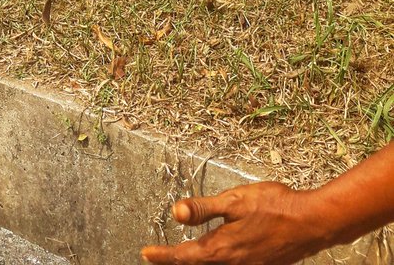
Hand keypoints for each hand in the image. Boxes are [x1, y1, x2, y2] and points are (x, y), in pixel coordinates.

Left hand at [140, 182, 329, 264]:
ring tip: (183, 256)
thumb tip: (175, 213)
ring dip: (198, 263)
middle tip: (159, 257)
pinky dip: (218, 262)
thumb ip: (204, 208)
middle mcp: (234, 263)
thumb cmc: (274, 207)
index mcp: (223, 248)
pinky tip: (219, 255)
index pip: (185, 256)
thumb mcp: (235, 201)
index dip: (163, 256)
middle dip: (178, 262)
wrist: (311, 222)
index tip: (146, 254)